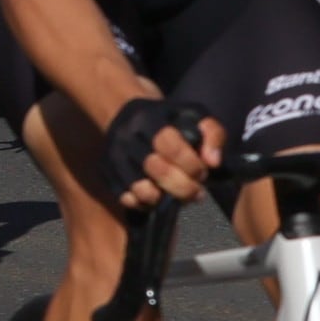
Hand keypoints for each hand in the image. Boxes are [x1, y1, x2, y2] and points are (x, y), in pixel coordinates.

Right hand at [99, 95, 223, 211]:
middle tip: (197, 192)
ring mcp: (113, 156)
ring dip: (165, 198)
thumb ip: (213, 135)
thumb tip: (213, 162)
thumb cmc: (170, 121)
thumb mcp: (195, 116)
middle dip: (183, 187)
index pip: (169, 144)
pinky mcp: (106, 173)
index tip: (202, 172)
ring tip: (178, 195)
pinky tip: (159, 196)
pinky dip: (146, 204)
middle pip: (156, 169)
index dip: (191, 164)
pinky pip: (126, 199)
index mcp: (148, 118)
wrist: (130, 117)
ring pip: (140, 189)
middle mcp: (126, 136)